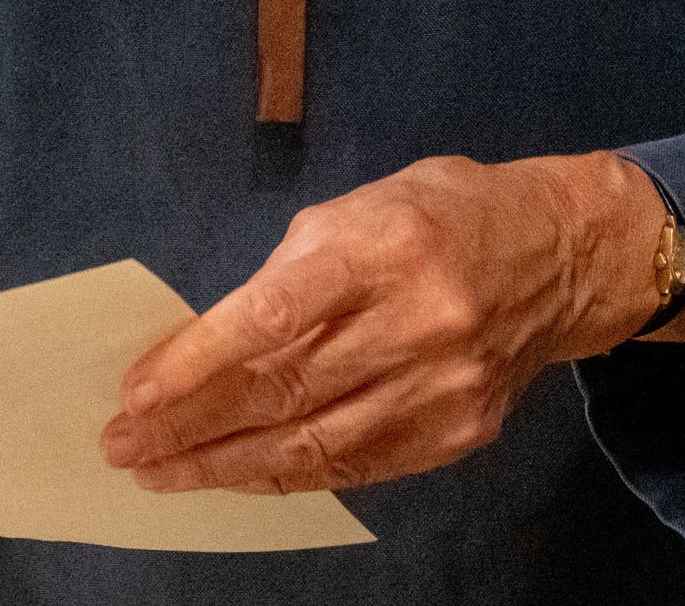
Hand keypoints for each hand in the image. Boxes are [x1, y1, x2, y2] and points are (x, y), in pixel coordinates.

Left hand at [98, 152, 684, 496]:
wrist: (560, 255)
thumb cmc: (440, 214)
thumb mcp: (358, 209)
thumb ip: (287, 277)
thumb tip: (204, 349)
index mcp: (385, 247)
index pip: (272, 320)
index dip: (196, 366)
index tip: (134, 398)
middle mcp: (419, 321)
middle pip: (285, 392)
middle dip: (192, 427)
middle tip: (124, 448)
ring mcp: (445, 386)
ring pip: (316, 445)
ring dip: (227, 467)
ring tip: (164, 474)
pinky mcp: (460, 432)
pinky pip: (357, 468)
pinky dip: (289, 476)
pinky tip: (238, 476)